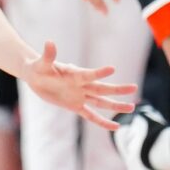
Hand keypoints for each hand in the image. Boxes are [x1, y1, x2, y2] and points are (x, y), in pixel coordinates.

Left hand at [21, 41, 138, 131]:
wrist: (36, 76)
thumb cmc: (39, 67)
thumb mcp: (41, 63)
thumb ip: (48, 55)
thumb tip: (49, 42)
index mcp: (74, 74)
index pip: (88, 74)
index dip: (99, 72)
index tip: (112, 69)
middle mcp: (80, 85)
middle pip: (101, 88)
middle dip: (117, 89)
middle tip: (134, 87)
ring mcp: (80, 96)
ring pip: (101, 102)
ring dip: (115, 105)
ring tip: (132, 107)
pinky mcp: (75, 106)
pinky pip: (91, 115)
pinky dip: (102, 122)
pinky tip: (115, 127)